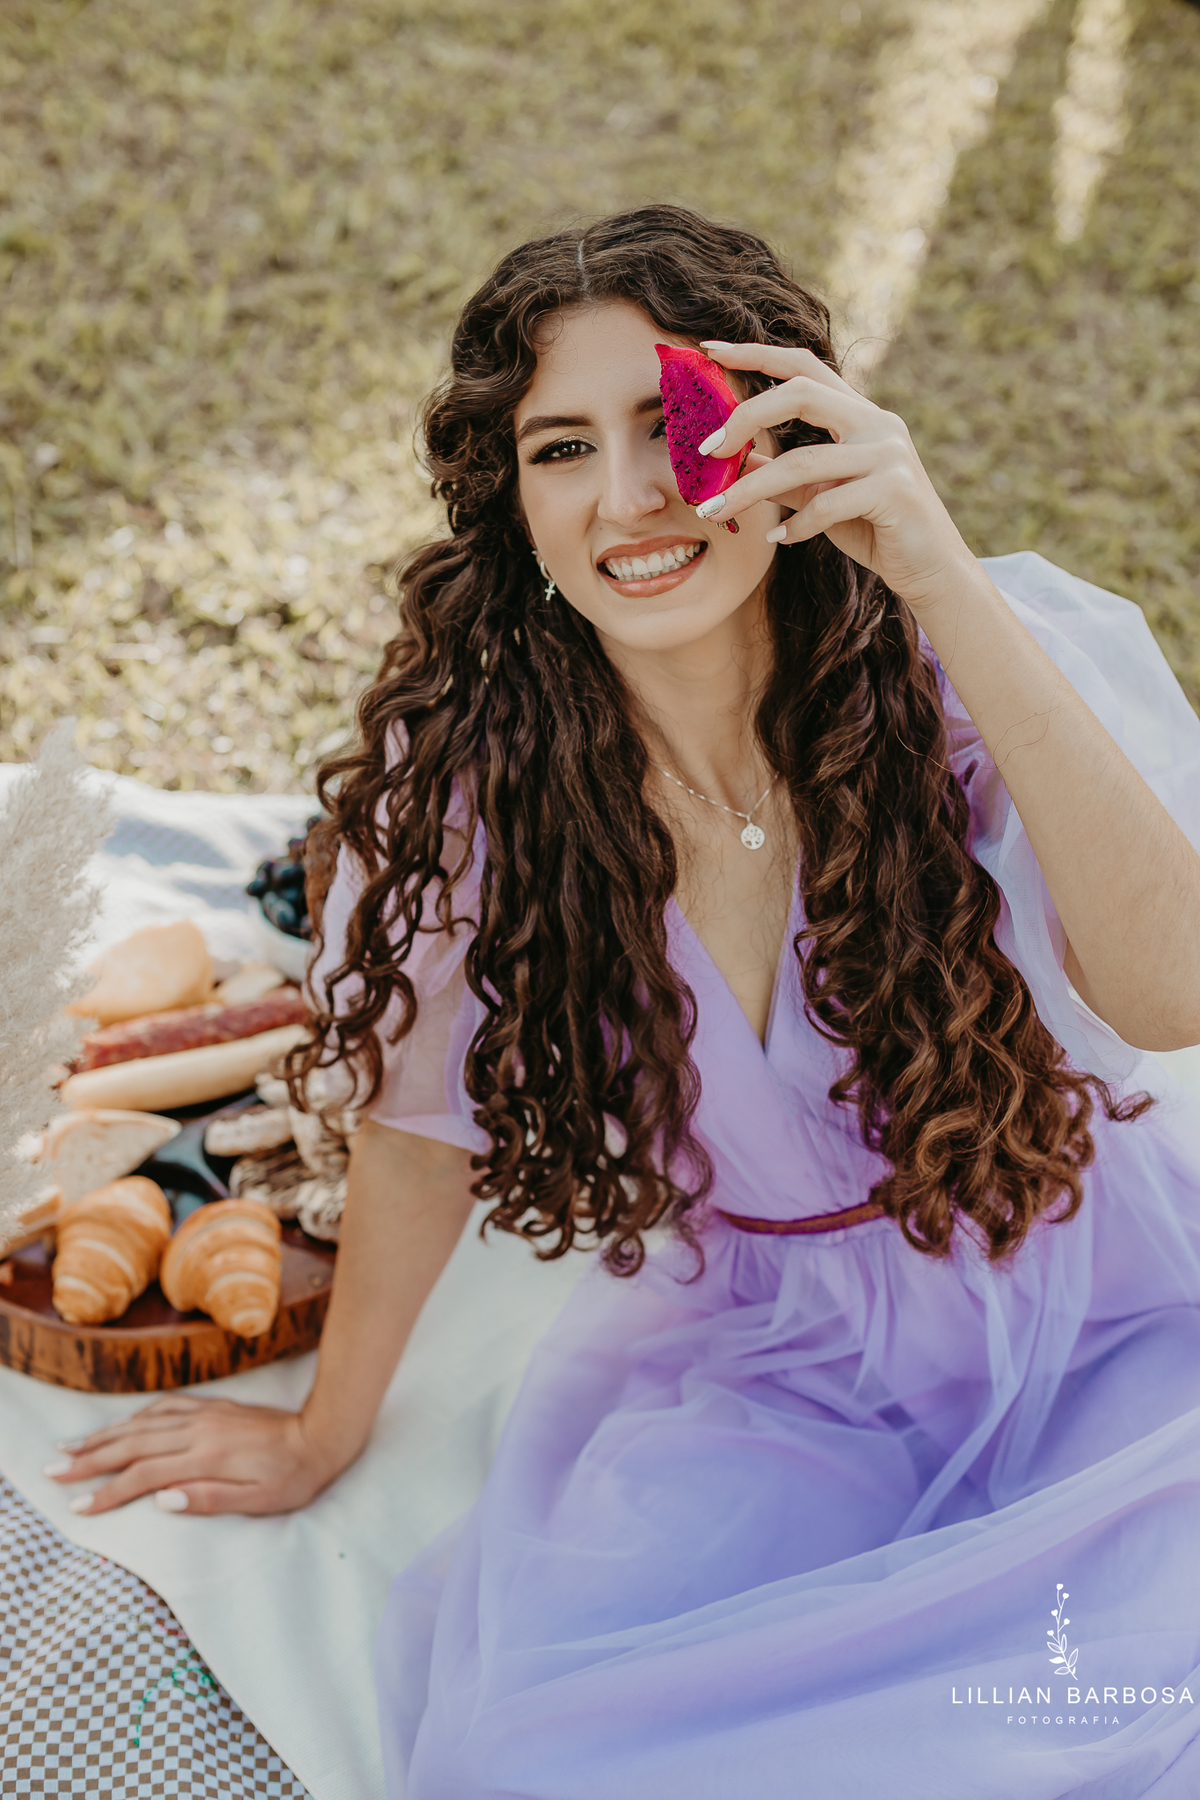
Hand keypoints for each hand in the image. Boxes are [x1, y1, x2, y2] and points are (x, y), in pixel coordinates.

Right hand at [44, 1394, 350, 1516]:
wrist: (321, 1435)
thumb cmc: (293, 1478)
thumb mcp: (258, 1501)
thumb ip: (209, 1500)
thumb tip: (163, 1502)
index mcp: (207, 1458)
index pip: (144, 1475)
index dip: (108, 1491)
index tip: (79, 1505)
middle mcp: (200, 1431)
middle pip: (132, 1444)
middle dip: (90, 1458)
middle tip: (54, 1470)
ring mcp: (205, 1415)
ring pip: (143, 1422)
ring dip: (106, 1434)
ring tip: (73, 1445)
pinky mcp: (214, 1407)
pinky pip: (165, 1406)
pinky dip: (137, 1415)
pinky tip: (123, 1423)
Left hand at [695, 343, 977, 611]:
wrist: (934, 569)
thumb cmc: (877, 530)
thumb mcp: (823, 498)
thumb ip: (786, 478)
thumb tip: (739, 463)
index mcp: (859, 415)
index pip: (804, 367)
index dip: (756, 354)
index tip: (709, 349)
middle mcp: (877, 423)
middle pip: (801, 394)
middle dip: (745, 417)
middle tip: (706, 449)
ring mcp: (889, 454)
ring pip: (803, 460)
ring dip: (750, 489)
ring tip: (714, 510)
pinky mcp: (895, 490)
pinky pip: (827, 503)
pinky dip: (796, 525)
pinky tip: (779, 540)